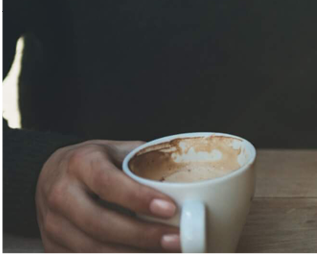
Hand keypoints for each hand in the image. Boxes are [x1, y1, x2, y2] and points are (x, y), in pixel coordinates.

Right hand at [36, 139, 179, 252]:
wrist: (50, 175)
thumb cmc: (94, 161)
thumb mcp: (117, 150)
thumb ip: (144, 163)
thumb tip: (188, 180)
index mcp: (80, 164)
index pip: (109, 184)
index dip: (138, 198)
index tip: (170, 209)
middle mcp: (60, 195)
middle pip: (100, 223)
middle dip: (141, 235)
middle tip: (175, 240)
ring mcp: (52, 226)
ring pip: (92, 249)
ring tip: (165, 252)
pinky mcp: (52, 248)